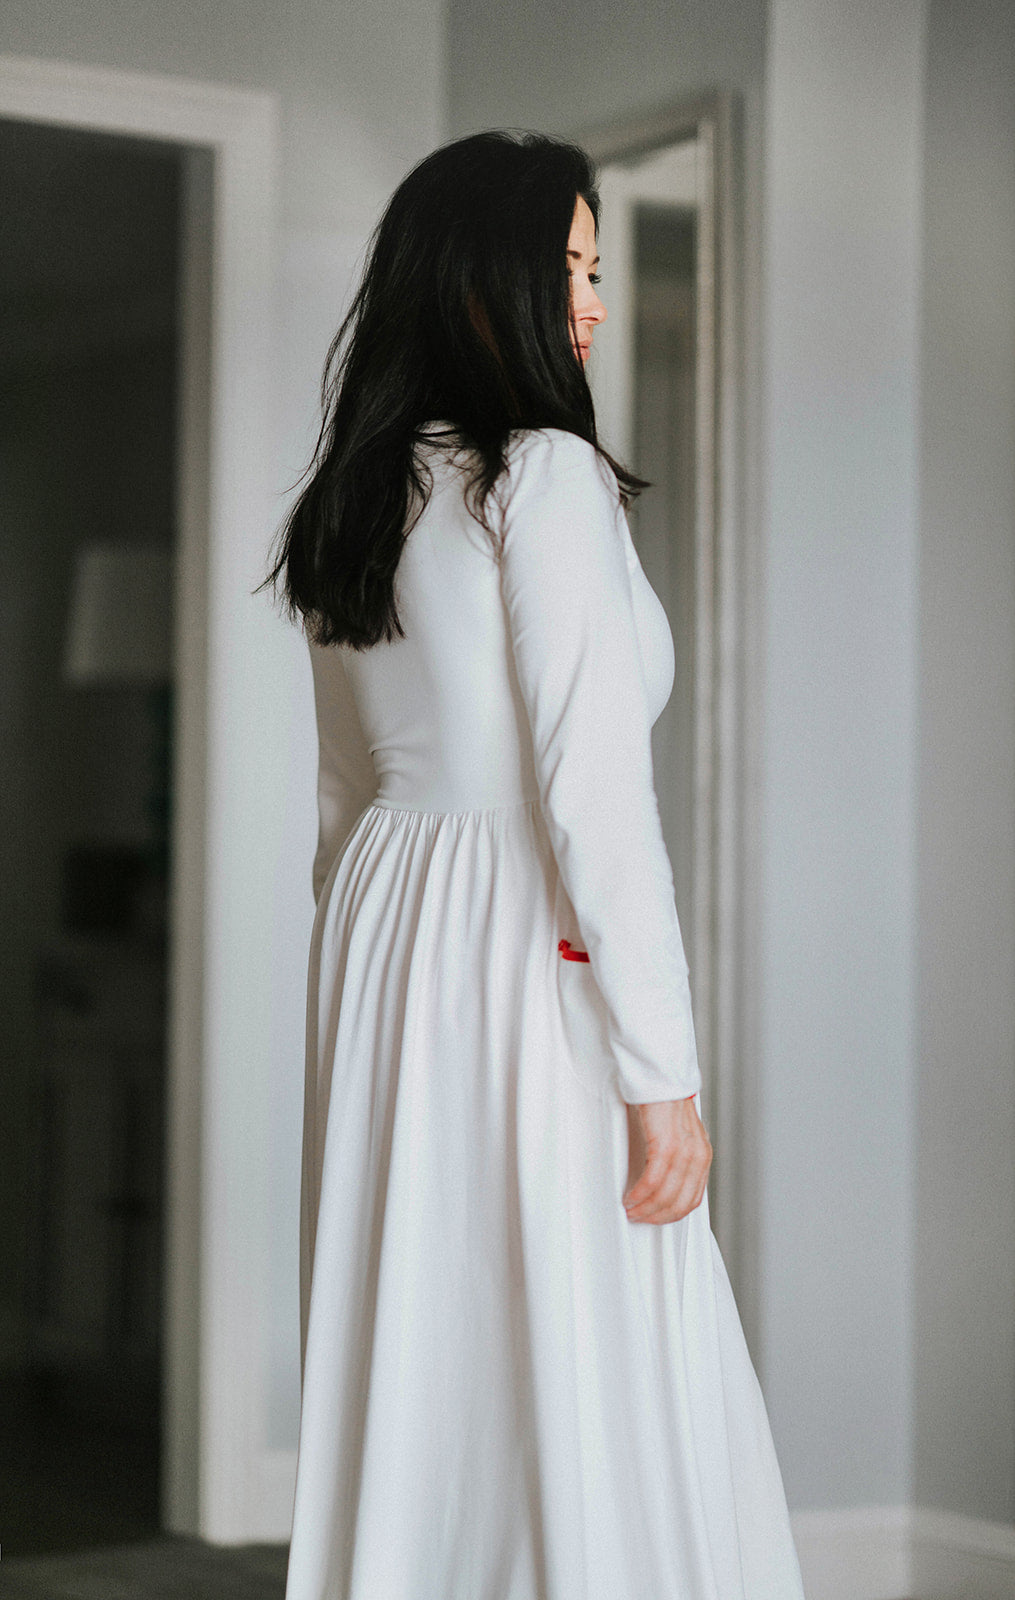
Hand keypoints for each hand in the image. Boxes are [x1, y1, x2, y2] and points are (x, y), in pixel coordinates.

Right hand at [623, 1096, 711, 1224]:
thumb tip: (665, 1181)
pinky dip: (639, 1194)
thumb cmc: (665, 1101)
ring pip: (665, 1195)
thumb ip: (679, 1157)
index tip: (654, 1217)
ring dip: (645, 1209)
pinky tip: (630, 1197)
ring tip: (631, 1210)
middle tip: (639, 1218)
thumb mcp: (680, 1133)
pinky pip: (653, 1181)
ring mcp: (683, 1151)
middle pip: (679, 1203)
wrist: (661, 1076)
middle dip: (657, 1217)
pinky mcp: (666, 1145)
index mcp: (703, 1156)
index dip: (672, 1215)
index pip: (693, 1200)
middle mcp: (697, 1156)